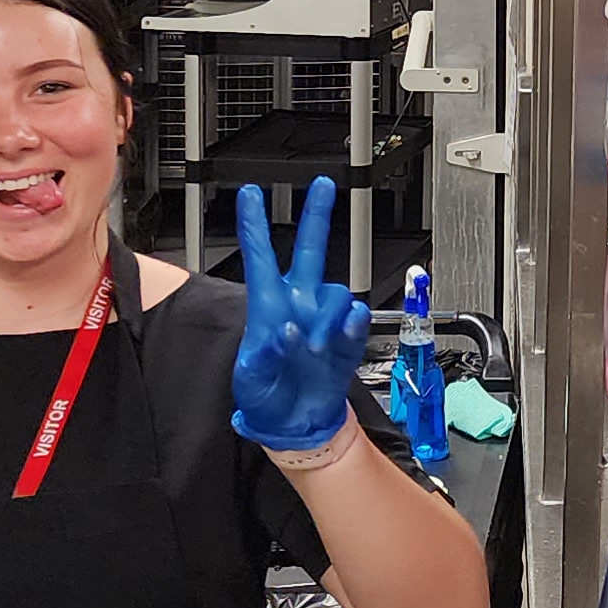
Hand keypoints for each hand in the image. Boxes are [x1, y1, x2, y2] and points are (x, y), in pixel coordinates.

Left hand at [234, 178, 370, 453]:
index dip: (254, 224)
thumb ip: (267, 353)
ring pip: (337, 291)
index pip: (260, 257)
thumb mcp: (250, 376)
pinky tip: (345, 331)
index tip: (250, 194)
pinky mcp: (346, 339)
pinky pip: (356, 319)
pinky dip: (352, 325)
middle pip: (311, 250)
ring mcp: (325, 320)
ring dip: (328, 315)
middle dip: (317, 215)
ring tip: (314, 345)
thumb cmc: (265, 395)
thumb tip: (286, 331)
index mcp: (268, 307)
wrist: (297, 422)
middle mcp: (300, 305)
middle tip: (322, 186)